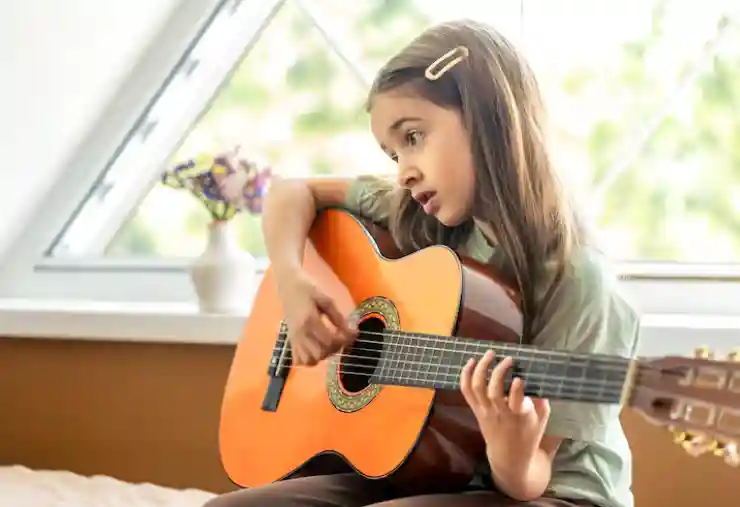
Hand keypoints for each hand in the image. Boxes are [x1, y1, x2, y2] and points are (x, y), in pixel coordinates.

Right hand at [275, 268, 356, 365]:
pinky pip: (300, 360)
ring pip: (310, 361)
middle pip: (321, 354)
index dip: (345, 340)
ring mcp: (293, 339)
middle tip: (342, 337)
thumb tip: (352, 332)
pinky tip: (318, 347)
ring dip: (323, 355)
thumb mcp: (326, 300)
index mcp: (309, 321)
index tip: (353, 334)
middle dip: (335, 348)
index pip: (330, 341)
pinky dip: (310, 358)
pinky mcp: (290, 340)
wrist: (287, 285)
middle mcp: (300, 333)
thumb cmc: (308, 289)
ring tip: (330, 343)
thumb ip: (338, 318)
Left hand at [460, 350, 549, 474]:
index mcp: (520, 416)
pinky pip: (466, 391)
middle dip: (499, 372)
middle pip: (494, 392)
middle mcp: (500, 413)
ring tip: (489, 354)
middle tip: (507, 359)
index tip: (520, 377)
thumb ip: (540, 399)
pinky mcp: (476, 410)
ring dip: (481, 368)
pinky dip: (466, 375)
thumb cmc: (529, 435)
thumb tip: (537, 376)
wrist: (509, 457)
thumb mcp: (542, 419)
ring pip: (478, 388)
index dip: (517, 389)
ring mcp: (485, 411)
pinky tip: (471, 362)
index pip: (517, 402)